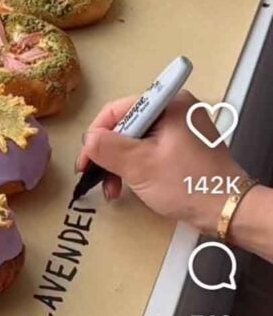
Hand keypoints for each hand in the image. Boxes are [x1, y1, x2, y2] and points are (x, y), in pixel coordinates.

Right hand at [76, 90, 245, 233]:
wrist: (230, 211)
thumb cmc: (188, 186)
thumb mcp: (140, 166)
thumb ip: (106, 147)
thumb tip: (86, 139)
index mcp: (168, 104)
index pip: (116, 111)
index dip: (96, 135)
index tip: (85, 161)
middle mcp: (175, 108)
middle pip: (126, 125)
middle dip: (108, 153)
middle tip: (96, 176)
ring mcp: (180, 126)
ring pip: (136, 139)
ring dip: (120, 163)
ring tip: (113, 187)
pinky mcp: (183, 144)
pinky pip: (149, 148)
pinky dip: (136, 165)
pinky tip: (130, 184)